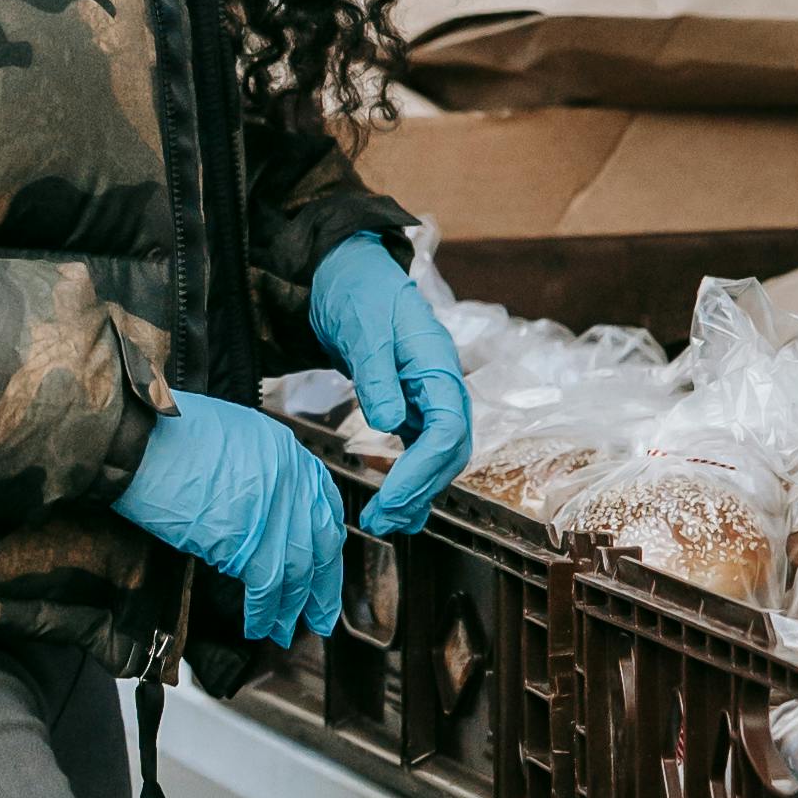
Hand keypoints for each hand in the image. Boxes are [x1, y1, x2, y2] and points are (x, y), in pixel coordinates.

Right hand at [112, 390, 346, 649]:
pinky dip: (263, 612)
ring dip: (291, 607)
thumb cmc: (168, 434)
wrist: (139, 443)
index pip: (324, 505)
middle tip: (320, 613)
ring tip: (283, 630)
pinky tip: (257, 626)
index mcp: (286, 451)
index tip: (325, 564)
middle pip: (321, 543)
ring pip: (297, 572)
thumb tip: (259, 505)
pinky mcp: (248, 542)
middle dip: (323, 586)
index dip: (326, 542)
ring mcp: (273, 511)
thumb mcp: (233, 435)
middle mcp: (290, 480)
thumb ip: (258, 469)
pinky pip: (266, 587)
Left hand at [308, 238, 474, 534]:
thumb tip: (389, 422)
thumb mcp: (362, 329)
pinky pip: (422, 450)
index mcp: (438, 365)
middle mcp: (442, 385)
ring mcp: (430, 397)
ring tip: (384, 522)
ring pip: (439, 457)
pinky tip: (394, 504)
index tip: (391, 497)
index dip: (422, 471)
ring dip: (417, 493)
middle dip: (419, 491)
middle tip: (381, 519)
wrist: (348, 275)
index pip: (448, 431)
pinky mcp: (413, 405)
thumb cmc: (358, 293)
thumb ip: (377, 376)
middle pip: (450, 451)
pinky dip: (410, 480)